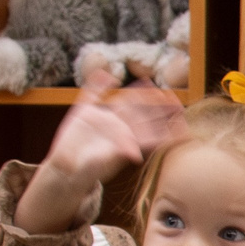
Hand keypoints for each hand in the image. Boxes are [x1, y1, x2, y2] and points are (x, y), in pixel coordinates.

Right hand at [46, 77, 184, 189]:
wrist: (68, 169)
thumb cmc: (88, 170)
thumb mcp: (103, 163)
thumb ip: (117, 154)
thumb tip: (136, 155)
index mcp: (125, 139)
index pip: (147, 125)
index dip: (161, 117)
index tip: (176, 108)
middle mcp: (117, 128)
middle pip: (140, 112)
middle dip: (156, 103)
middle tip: (171, 93)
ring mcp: (101, 119)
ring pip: (122, 102)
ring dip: (135, 92)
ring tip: (147, 82)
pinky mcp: (84, 113)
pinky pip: (92, 95)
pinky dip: (97, 85)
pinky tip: (105, 75)